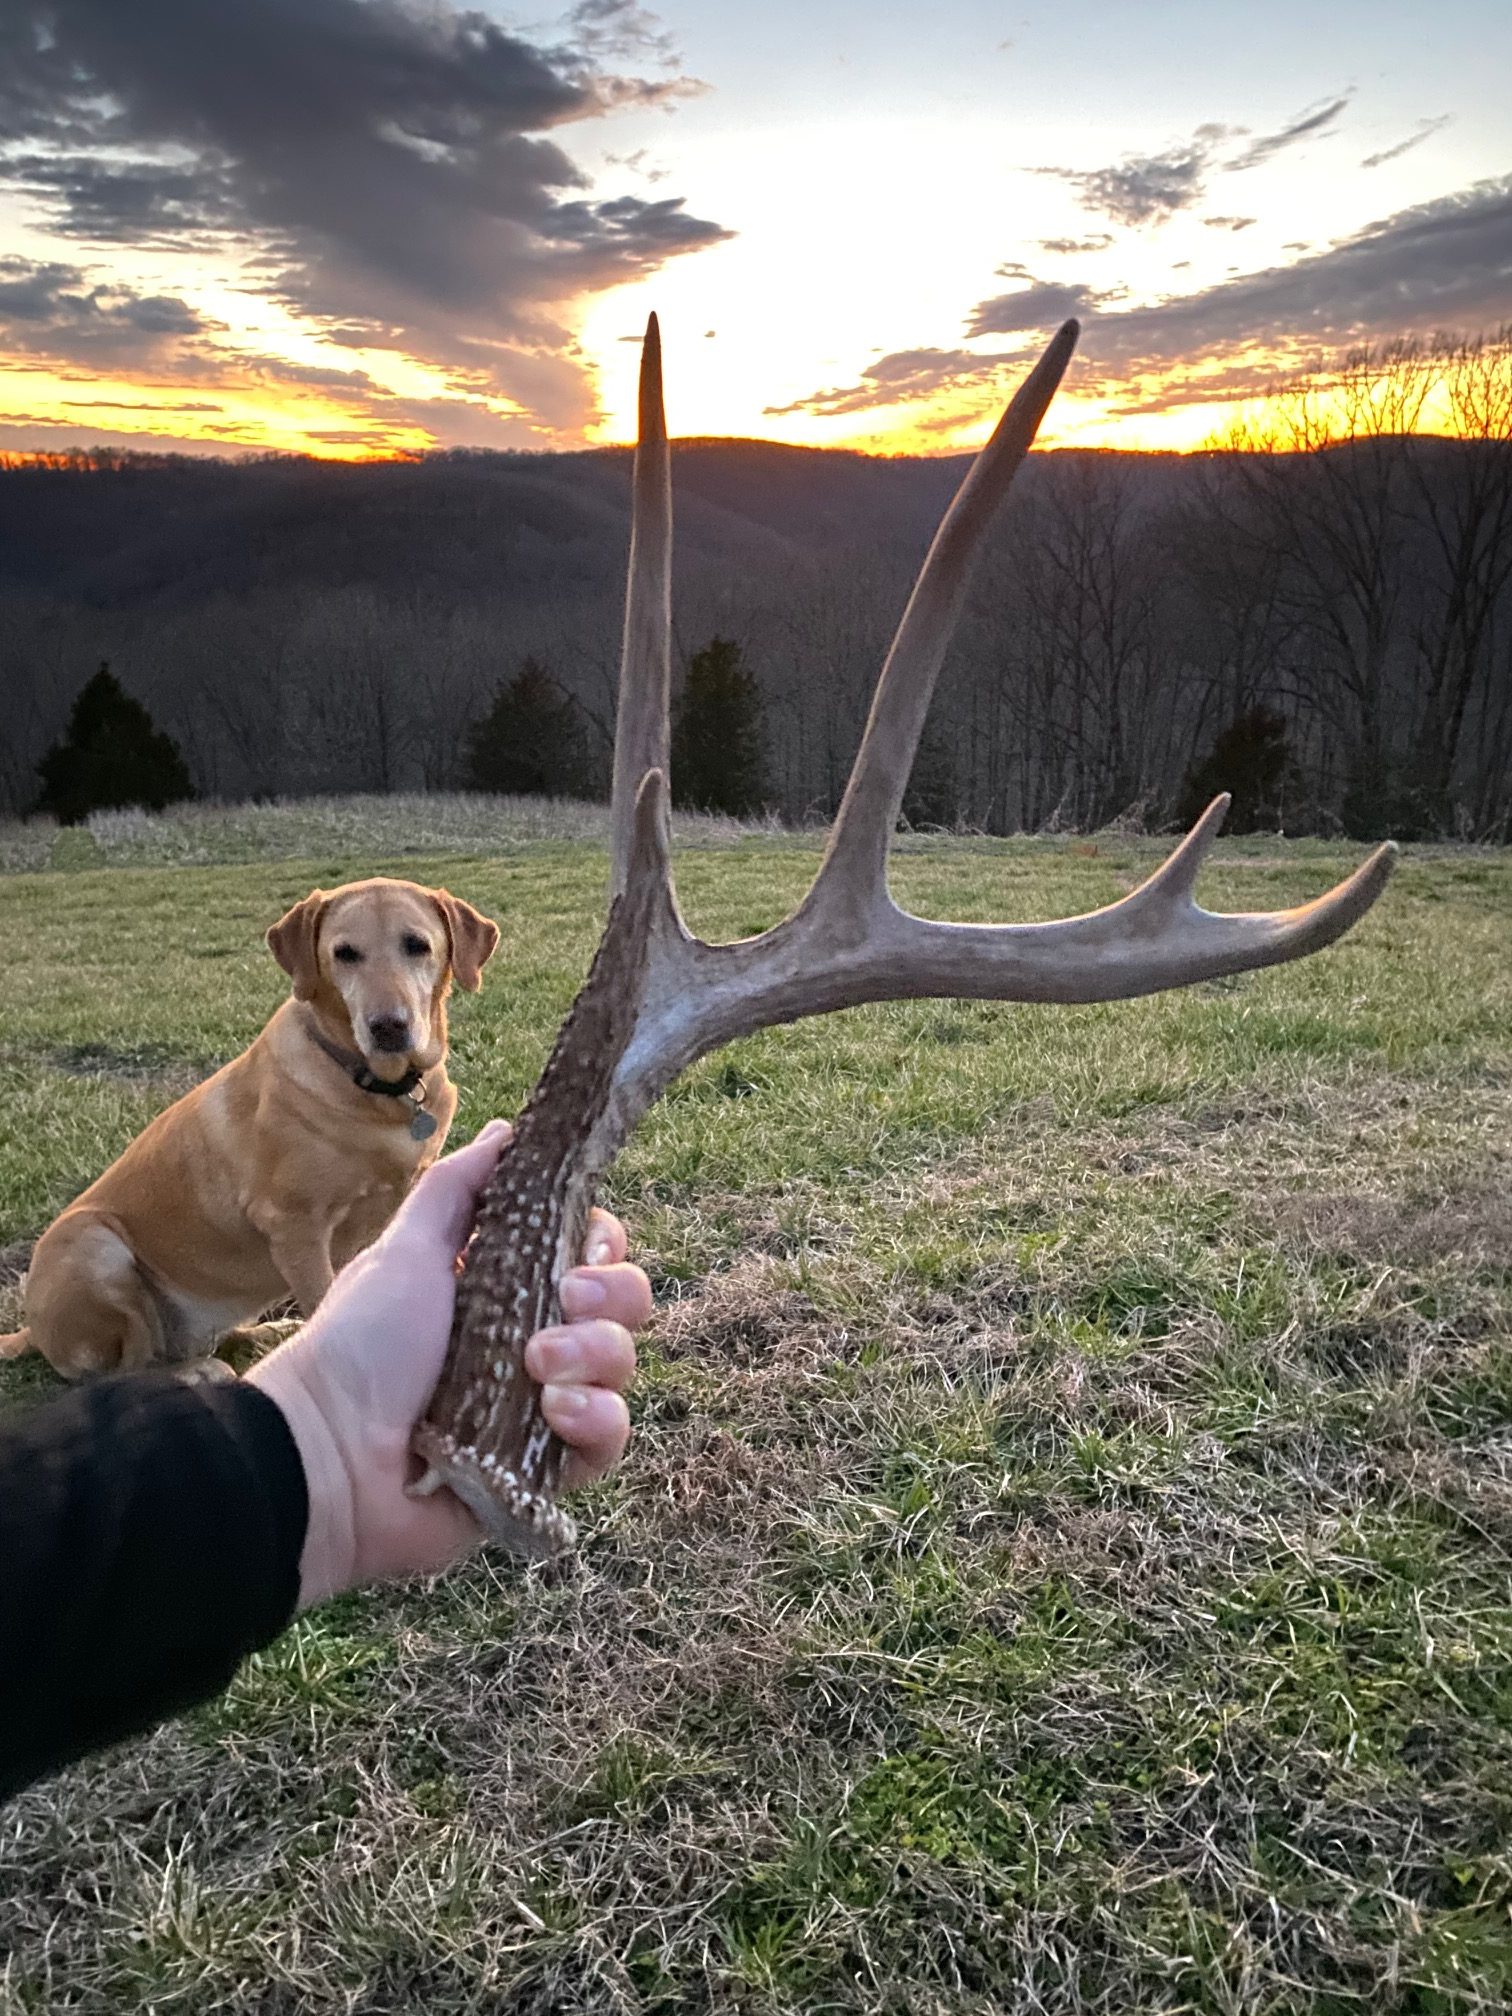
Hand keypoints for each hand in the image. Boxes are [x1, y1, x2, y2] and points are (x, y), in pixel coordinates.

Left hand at [247, 1120, 649, 1606]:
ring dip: (595, 1355)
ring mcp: (544, 1408)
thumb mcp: (407, 1248)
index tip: (585, 1246)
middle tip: (564, 1300)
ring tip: (538, 1367)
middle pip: (622, 1305)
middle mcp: (534, 1343)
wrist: (328, 1456)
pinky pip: (609, 1438)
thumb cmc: (360, 1346)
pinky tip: (555, 1412)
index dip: (603, 1247)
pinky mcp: (546, 1470)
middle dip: (609, 1295)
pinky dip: (596, 1420)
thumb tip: (506, 1131)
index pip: (592, 1256)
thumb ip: (459, 1187)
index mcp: (505, 1289)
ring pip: (621, 1367)